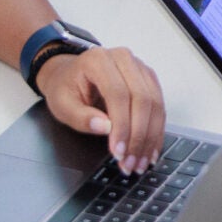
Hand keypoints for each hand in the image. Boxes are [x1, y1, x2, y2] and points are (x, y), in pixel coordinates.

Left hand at [35, 45, 166, 175]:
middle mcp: (123, 59)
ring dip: (150, 137)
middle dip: (138, 136)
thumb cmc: (65, 87)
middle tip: (131, 161)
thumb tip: (106, 128)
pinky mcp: (149, 79)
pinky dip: (156, 131)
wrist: (69, 74)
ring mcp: (139, 68)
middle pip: (142, 98)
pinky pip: (159, 106)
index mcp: (98, 60)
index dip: (121, 125)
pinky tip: (150, 149)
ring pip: (155, 104)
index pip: (117, 94)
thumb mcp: (62, 104)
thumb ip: (81, 117)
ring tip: (141, 161)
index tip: (118, 150)